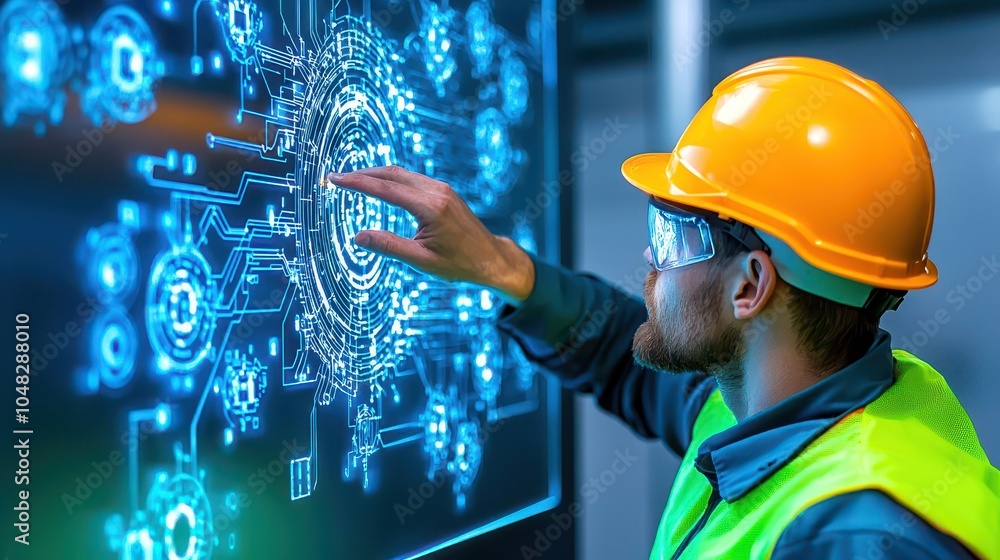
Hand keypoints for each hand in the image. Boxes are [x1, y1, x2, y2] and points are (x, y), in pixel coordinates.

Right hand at [327, 166, 535, 303]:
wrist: (491, 259)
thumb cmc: (459, 265)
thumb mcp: (423, 262)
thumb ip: (390, 247)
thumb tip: (358, 237)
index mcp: (430, 208)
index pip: (385, 189)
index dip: (356, 183)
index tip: (334, 179)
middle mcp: (437, 192)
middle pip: (391, 174)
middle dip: (362, 174)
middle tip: (336, 178)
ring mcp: (442, 189)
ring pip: (402, 174)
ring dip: (376, 175)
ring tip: (352, 181)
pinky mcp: (444, 191)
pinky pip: (412, 179)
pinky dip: (391, 179)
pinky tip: (379, 185)